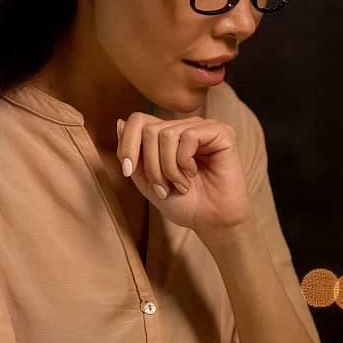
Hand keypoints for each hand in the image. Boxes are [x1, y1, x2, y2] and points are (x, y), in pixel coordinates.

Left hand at [116, 113, 250, 232]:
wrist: (210, 221)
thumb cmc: (183, 203)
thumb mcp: (146, 181)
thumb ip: (132, 154)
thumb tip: (120, 122)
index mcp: (168, 134)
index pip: (137, 120)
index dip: (127, 145)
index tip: (129, 171)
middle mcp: (186, 126)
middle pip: (149, 130)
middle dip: (151, 165)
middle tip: (164, 187)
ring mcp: (204, 127)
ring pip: (167, 134)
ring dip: (168, 168)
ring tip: (181, 184)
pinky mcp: (221, 133)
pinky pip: (189, 136)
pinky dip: (185, 162)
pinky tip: (193, 174)